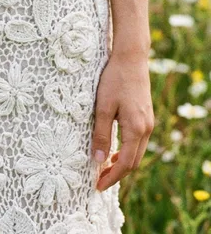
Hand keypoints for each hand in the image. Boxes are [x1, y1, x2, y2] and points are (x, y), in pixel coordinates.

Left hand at [92, 50, 153, 190]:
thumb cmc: (113, 79)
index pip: (126, 164)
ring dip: (122, 163)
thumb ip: (101, 133)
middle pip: (134, 161)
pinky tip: (113, 149)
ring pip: (136, 152)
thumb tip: (98, 160)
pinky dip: (126, 150)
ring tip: (103, 168)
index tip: (97, 186)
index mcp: (136, 129)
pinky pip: (137, 142)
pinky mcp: (145, 116)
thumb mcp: (102, 106)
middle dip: (117, 174)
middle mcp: (146, 129)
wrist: (130, 58)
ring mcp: (148, 123)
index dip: (112, 177)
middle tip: (98, 181)